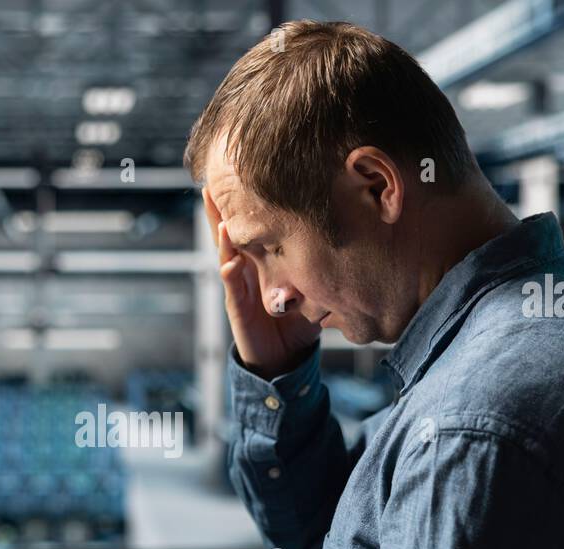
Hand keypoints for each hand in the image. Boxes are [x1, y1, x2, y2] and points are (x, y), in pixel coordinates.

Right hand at [202, 185, 321, 378]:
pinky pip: (232, 290)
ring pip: (225, 257)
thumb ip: (321, 265)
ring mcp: (238, 287)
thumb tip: (353, 241)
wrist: (283, 357)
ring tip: (222, 221)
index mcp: (261, 260)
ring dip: (222, 239)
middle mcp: (245, 269)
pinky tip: (229, 264)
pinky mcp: (237, 309)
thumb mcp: (312, 285)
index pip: (251, 226)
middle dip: (219, 210)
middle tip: (210, 184)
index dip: (245, 203)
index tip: (244, 177)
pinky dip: (230, 276)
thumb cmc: (298, 319)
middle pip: (229, 233)